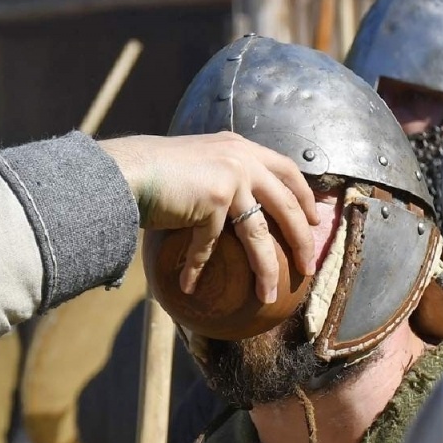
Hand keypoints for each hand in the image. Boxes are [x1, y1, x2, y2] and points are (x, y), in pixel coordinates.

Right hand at [100, 133, 317, 303]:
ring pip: (259, 235)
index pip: (287, 170)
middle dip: (302, 239)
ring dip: (265, 269)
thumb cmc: (155, 168)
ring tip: (268, 294)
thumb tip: (232, 204)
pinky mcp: (214, 202)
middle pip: (287, 206)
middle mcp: (242, 159)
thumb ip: (220, 172)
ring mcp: (231, 179)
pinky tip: (190, 286)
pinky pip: (209, 247)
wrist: (128, 168)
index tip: (315, 218)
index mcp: (241, 147)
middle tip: (308, 266)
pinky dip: (196, 268)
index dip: (304, 196)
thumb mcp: (198, 159)